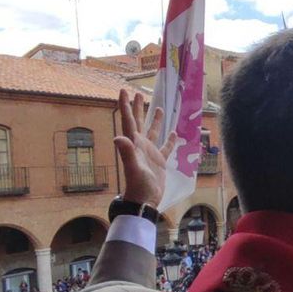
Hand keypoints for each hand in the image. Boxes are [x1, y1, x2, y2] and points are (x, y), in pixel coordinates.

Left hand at [114, 89, 177, 207]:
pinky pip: (165, 148)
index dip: (126, 106)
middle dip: (138, 108)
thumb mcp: (133, 168)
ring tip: (158, 108)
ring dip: (155, 120)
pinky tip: (173, 133)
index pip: (129, 121)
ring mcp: (150, 153)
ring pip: (152, 132)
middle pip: (139, 122)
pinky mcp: (159, 161)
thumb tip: (118, 137)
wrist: (145, 201)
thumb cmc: (138, 185)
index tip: (123, 90)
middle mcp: (141, 145)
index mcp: (134, 144)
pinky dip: (169, 140)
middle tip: (138, 93)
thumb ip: (127, 152)